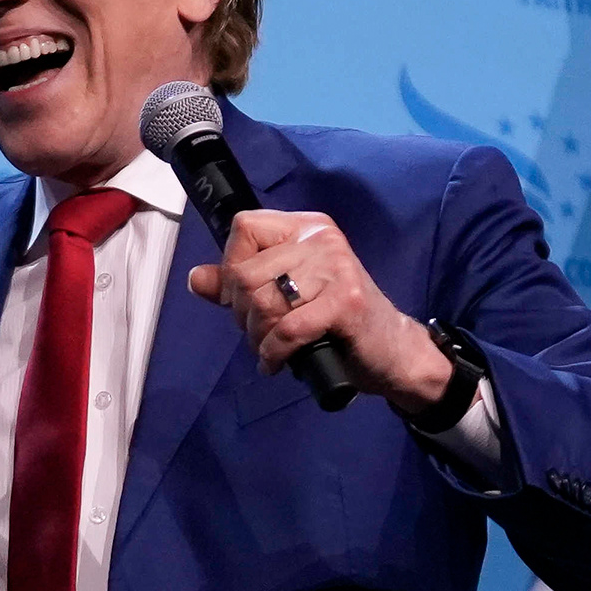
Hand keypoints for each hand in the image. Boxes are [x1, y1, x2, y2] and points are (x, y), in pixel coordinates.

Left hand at [186, 209, 455, 408]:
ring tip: (272, 348)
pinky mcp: (346, 301)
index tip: (244, 297)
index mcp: (306, 227)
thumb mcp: (287, 296)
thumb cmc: (339, 322)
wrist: (393, 351)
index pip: (243, 228)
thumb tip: (198, 279)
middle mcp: (321, 239)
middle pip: (246, 272)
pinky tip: (278, 362)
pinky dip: (274, 353)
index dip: (232, 267)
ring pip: (263, 302)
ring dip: (259, 337)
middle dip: (242, 314)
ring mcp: (336, 267)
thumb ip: (240, 285)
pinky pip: (287, 329)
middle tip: (261, 332)